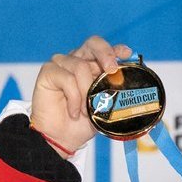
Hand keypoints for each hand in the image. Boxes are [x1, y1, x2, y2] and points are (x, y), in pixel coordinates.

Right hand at [31, 36, 130, 154]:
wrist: (63, 138)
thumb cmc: (84, 122)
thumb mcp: (106, 106)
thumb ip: (116, 93)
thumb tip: (133, 88)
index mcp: (94, 65)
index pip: (105, 49)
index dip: (116, 49)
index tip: (127, 54)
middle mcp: (78, 60)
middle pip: (93, 43)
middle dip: (105, 54)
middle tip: (112, 70)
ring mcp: (62, 64)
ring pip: (80, 66)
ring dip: (86, 92)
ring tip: (85, 111)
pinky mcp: (48, 72)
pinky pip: (66, 78)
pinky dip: (74, 98)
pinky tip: (74, 112)